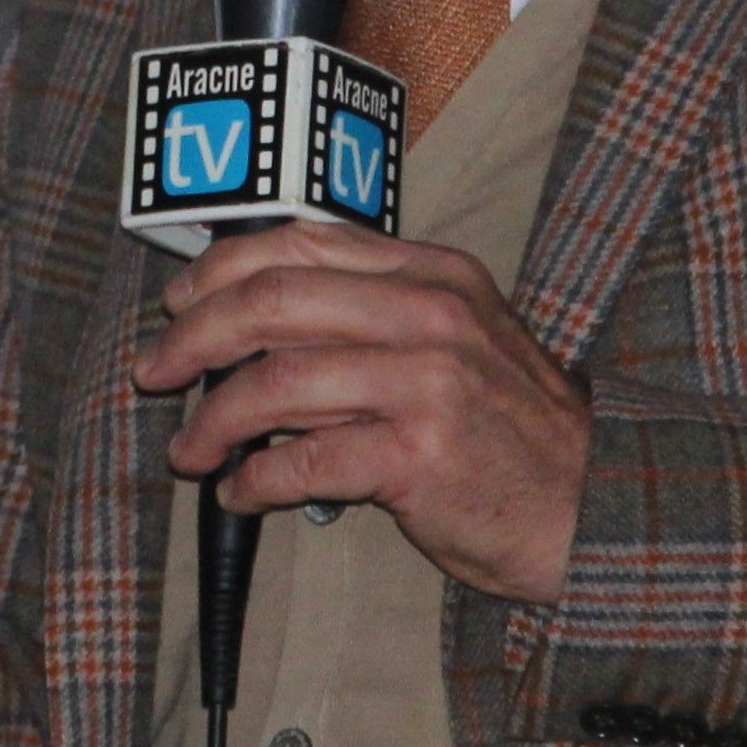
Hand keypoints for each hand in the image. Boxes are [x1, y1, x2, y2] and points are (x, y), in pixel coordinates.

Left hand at [129, 222, 590, 603]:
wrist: (593, 502)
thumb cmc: (512, 431)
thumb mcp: (460, 339)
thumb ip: (375, 317)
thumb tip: (256, 326)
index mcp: (433, 273)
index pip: (302, 244)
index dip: (221, 270)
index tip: (178, 305)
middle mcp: (430, 314)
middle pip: (272, 303)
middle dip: (193, 339)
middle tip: (154, 374)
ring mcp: (427, 382)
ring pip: (275, 383)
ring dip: (212, 419)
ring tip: (190, 446)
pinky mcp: (419, 454)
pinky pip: (303, 462)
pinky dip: (253, 478)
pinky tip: (240, 491)